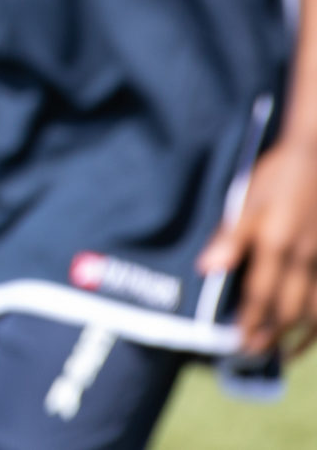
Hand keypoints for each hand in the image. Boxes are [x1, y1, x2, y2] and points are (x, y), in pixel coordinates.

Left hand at [198, 135, 316, 358]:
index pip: (260, 296)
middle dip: (271, 336)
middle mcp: (303, 258)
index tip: (236, 342)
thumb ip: (229, 237)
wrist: (316, 157)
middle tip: (252, 353)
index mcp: (275, 245)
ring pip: (315, 311)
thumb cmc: (277, 175)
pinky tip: (312, 330)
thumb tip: (206, 268)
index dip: (249, 322)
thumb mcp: (246, 199)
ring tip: (284, 354)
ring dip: (299, 336)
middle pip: (288, 310)